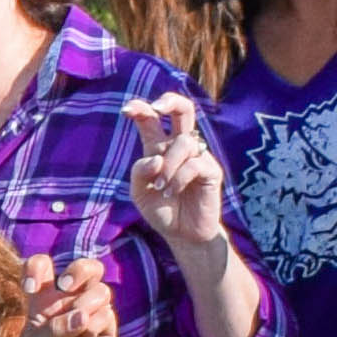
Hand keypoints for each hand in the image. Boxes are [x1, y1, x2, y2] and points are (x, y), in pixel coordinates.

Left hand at [12, 250, 119, 336]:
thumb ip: (53, 327)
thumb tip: (84, 316)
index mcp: (43, 298)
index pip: (43, 265)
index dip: (38, 267)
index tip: (30, 287)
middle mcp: (68, 301)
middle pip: (85, 266)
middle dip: (78, 270)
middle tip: (65, 287)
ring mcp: (90, 313)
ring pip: (100, 289)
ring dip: (85, 304)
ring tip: (75, 327)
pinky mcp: (106, 331)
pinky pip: (107, 315)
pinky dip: (93, 327)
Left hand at [121, 93, 228, 250]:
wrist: (182, 234)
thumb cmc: (161, 210)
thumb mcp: (140, 193)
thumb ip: (140, 172)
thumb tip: (156, 158)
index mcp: (158, 147)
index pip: (151, 119)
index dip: (140, 108)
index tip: (125, 110)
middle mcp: (179, 146)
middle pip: (184, 109)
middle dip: (171, 101)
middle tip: (157, 107)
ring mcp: (198, 156)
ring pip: (184, 142)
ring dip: (169, 164)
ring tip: (162, 187)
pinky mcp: (211, 171)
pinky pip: (194, 164)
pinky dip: (179, 178)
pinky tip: (172, 192)